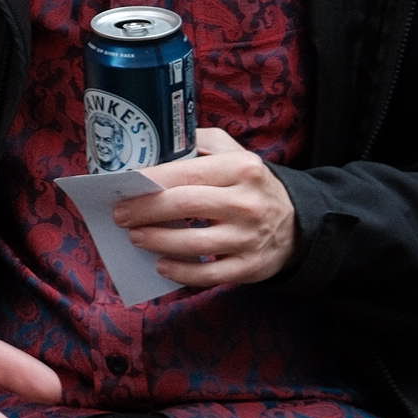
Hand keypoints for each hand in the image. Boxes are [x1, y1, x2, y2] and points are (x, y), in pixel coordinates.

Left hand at [110, 126, 297, 287]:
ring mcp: (249, 238)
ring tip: (135, 237)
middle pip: (185, 206)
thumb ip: (199, 143)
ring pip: (193, 244)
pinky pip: (207, 275)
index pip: (187, 172)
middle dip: (145, 210)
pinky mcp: (250, 268)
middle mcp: (247, 203)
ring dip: (156, 241)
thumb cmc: (250, 185)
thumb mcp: (234, 152)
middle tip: (120, 214)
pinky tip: (161, 264)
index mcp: (241, 168)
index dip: (150, 182)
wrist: (297, 223)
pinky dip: (179, 271)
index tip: (123, 187)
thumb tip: (153, 145)